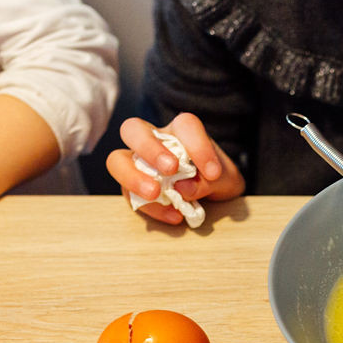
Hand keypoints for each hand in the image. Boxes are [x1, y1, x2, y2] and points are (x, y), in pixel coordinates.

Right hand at [106, 113, 244, 224]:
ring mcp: (138, 164)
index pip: (185, 125)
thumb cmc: (217, 179)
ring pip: (116, 160)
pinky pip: (129, 195)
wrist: (215, 197)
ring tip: (156, 193)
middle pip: (133, 129)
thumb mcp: (226, 180)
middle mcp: (154, 141)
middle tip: (170, 169)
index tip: (213, 173)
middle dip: (149, 148)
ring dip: (133, 177)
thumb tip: (182, 188)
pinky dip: (150, 207)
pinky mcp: (133, 189)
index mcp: (181, 131)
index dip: (198, 146)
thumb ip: (211, 181)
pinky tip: (174, 217)